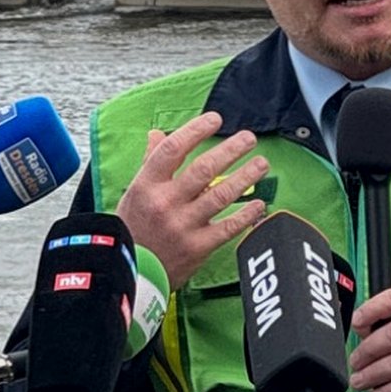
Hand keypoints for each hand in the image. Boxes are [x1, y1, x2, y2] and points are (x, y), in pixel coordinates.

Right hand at [113, 111, 268, 290]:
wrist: (129, 272)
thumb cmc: (133, 229)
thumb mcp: (134, 192)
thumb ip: (150, 162)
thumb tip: (157, 135)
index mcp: (147, 185)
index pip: (173, 149)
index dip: (196, 130)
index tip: (215, 120)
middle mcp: (165, 203)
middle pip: (203, 169)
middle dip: (230, 150)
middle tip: (249, 139)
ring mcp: (182, 225)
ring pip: (220, 195)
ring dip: (245, 177)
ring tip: (261, 164)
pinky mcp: (197, 247)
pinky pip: (228, 227)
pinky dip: (247, 215)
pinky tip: (259, 204)